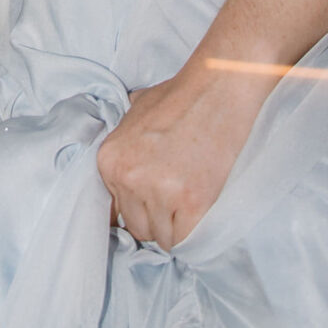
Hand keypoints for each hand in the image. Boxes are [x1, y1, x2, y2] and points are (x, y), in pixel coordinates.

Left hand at [96, 60, 273, 248]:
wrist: (218, 87)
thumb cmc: (180, 97)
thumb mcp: (134, 115)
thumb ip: (123, 147)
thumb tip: (119, 172)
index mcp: (110, 159)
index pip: (115, 210)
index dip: (137, 207)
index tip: (153, 204)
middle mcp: (128, 178)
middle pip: (137, 227)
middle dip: (156, 218)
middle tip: (176, 199)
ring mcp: (158, 191)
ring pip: (161, 237)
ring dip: (176, 225)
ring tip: (190, 198)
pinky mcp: (190, 202)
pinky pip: (184, 240)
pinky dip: (192, 232)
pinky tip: (200, 208)